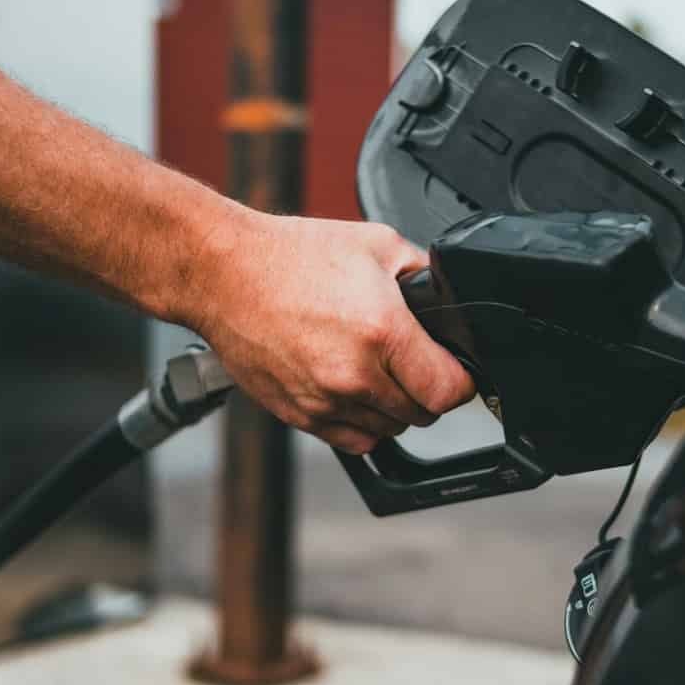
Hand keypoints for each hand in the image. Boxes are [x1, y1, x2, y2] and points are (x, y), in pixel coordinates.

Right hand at [192, 211, 474, 452]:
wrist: (224, 273)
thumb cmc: (292, 256)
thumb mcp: (376, 244)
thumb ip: (422, 276)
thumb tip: (448, 300)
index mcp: (382, 331)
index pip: (449, 389)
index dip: (461, 380)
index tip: (455, 370)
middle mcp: (354, 373)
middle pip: (422, 414)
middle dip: (426, 390)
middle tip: (412, 362)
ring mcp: (324, 400)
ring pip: (389, 431)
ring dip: (393, 409)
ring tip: (378, 371)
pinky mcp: (300, 415)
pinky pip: (353, 440)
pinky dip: (362, 423)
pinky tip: (354, 389)